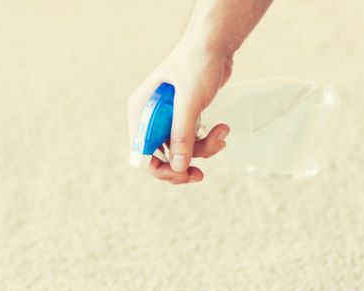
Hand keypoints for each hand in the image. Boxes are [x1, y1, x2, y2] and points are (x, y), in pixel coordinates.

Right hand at [126, 41, 231, 183]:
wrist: (215, 43)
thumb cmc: (197, 63)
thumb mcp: (189, 101)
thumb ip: (182, 135)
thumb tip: (178, 168)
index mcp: (141, 111)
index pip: (141, 153)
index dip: (159, 169)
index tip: (182, 174)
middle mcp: (150, 117)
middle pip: (160, 157)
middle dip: (183, 165)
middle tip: (200, 174)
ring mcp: (167, 118)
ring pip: (180, 152)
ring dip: (204, 150)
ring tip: (223, 133)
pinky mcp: (184, 118)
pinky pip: (193, 142)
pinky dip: (208, 141)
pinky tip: (222, 129)